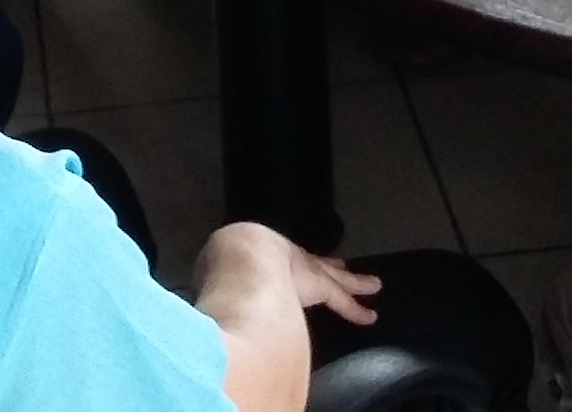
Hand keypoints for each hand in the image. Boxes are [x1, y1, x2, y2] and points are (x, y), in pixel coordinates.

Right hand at [198, 223, 383, 327]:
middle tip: (337, 265)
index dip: (281, 271)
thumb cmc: (221, 267)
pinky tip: (370, 315)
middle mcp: (284, 263)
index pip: (272, 267)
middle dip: (324, 268)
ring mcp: (304, 270)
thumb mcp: (210, 278)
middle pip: (309, 266)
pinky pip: (342, 299)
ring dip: (352, 282)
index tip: (284, 272)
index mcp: (256, 260)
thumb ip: (212, 287)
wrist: (240, 256)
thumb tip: (199, 303)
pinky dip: (355, 309)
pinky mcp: (319, 286)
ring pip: (333, 279)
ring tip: (372, 283)